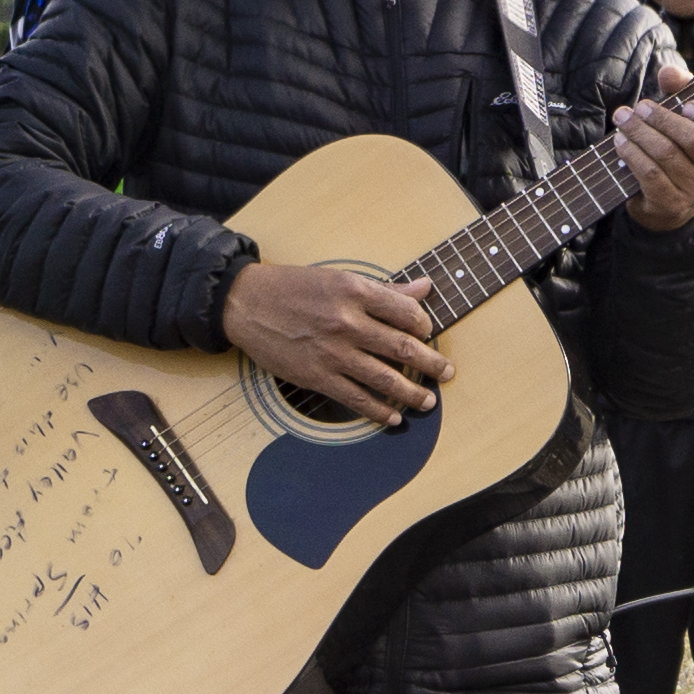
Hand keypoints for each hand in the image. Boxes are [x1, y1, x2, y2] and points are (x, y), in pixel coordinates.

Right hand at [225, 256, 446, 425]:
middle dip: (431, 363)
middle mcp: (347, 322)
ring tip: (429, 401)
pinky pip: (357, 398)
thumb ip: (384, 289)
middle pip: (403, 347)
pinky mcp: (317, 376)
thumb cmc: (293, 286)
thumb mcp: (339, 277)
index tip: (429, 333)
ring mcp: (333, 352)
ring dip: (413, 393)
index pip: (406, 312)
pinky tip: (394, 416)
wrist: (245, 303)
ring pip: (385, 378)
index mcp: (354, 291)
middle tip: (448, 372)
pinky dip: (380, 411)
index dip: (425, 325)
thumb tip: (425, 288)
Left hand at [616, 93, 693, 233]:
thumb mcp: (687, 117)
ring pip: (667, 154)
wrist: (668, 201)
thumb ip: (682, 90)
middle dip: (661, 118)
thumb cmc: (682, 148)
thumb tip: (670, 72)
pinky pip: (651, 174)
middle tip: (639, 107)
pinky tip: (621, 142)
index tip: (686, 105)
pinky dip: (632, 154)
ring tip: (623, 119)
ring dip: (639, 133)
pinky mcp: (675, 205)